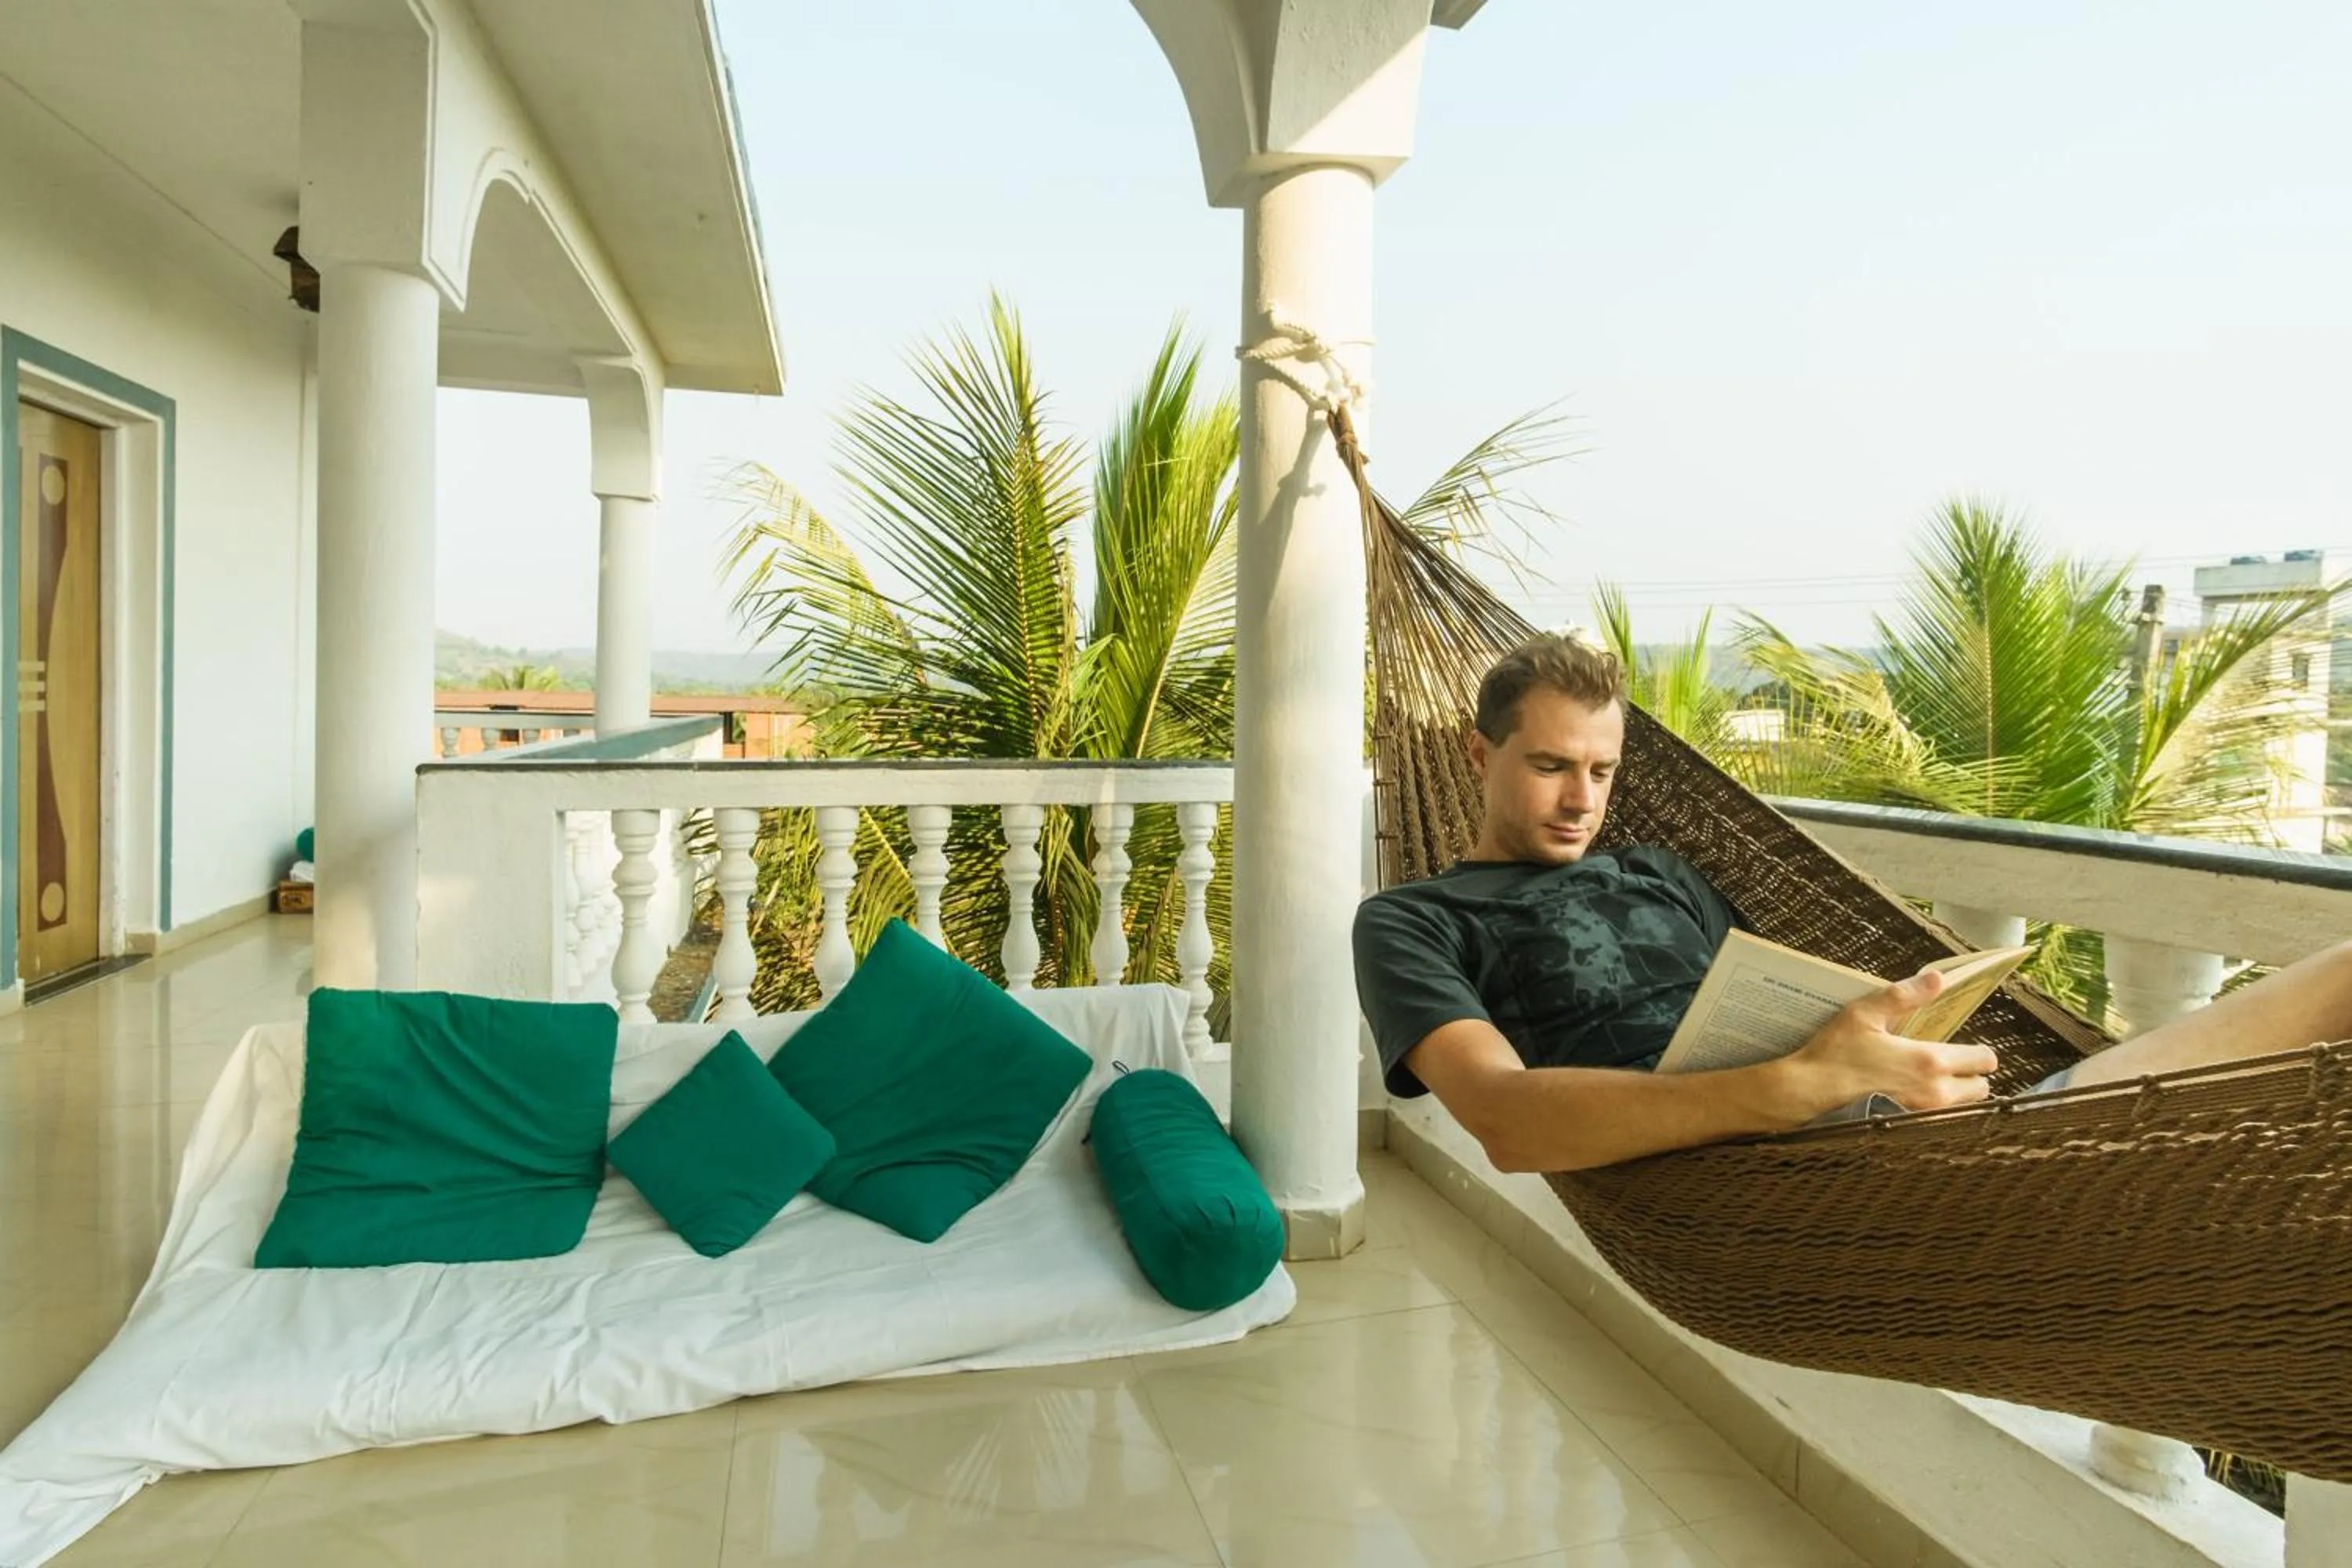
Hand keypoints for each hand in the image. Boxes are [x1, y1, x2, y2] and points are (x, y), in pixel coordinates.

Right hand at [1775, 969, 1999, 1119]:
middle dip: (1971, 1076)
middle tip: (1948, 1064)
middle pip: (1981, 1089)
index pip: (1984, 1060)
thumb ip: (1904, 995)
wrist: (1810, 1093)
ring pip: (1962, 1107)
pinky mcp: (1909, 1131)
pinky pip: (1940, 1122)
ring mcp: (1923, 1116)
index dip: (1979, 1052)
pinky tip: (1913, 1098)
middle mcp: (1935, 1092)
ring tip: (1930, 1081)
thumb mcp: (1864, 1014)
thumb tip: (1938, 979)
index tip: (1962, 1047)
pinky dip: (1937, 1111)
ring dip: (1956, 1094)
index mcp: (1930, 1060)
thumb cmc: (1835, 1053)